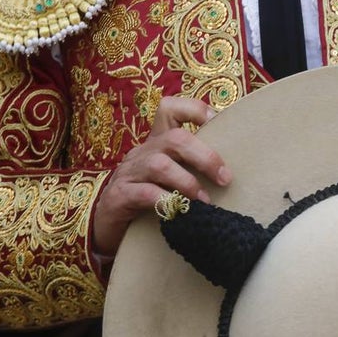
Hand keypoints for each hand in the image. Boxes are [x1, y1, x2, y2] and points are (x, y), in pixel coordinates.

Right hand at [92, 96, 231, 255]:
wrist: (107, 227)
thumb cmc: (147, 201)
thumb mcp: (169, 179)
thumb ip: (191, 170)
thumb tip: (230, 175)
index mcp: (156, 144)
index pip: (169, 109)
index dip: (194, 109)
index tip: (217, 124)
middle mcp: (142, 153)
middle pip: (175, 139)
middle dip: (205, 157)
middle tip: (225, 178)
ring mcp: (128, 173)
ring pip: (160, 165)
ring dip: (188, 182)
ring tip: (205, 201)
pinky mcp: (118, 196)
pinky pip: (144, 193)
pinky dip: (167, 201)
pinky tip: (180, 213)